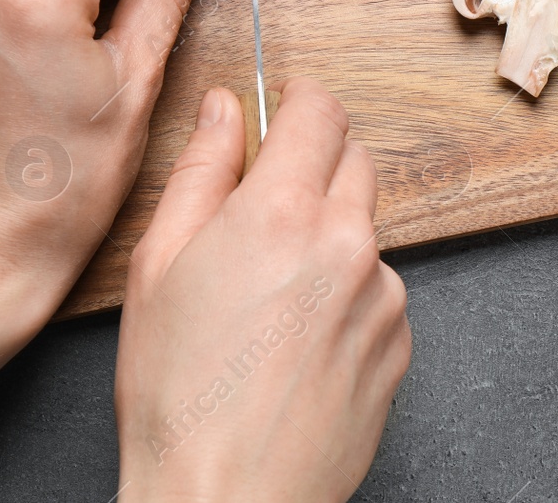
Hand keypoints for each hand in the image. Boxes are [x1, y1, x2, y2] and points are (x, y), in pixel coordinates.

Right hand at [115, 79, 411, 502]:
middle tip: (263, 202)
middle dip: (315, 162)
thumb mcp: (158, 266)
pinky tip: (295, 339)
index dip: (301, 96)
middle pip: (352, 161)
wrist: (226, 500)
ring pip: (364, 230)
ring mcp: (383, 297)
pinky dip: (346, 293)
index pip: (320, 112)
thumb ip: (201, 171)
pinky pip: (378, 289)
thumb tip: (224, 109)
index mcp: (282, 214)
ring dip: (329, 234)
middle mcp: (348, 245)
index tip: (288, 100)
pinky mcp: (399, 345)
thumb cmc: (177, 394)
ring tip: (268, 297)